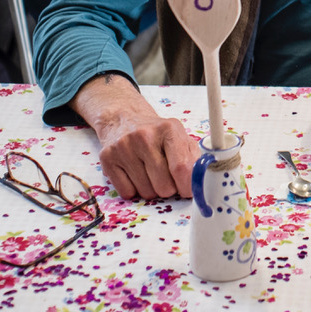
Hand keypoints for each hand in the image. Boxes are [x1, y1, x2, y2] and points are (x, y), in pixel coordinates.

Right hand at [72, 73, 197, 199]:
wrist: (123, 118)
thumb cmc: (156, 133)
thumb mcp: (179, 137)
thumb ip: (194, 158)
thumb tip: (203, 182)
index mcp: (168, 129)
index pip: (181, 168)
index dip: (187, 186)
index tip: (187, 191)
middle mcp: (144, 136)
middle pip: (164, 185)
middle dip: (169, 188)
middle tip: (166, 177)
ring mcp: (124, 147)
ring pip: (146, 192)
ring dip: (151, 189)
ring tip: (149, 172)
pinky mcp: (108, 158)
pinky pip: (127, 192)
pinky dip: (134, 190)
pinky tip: (135, 174)